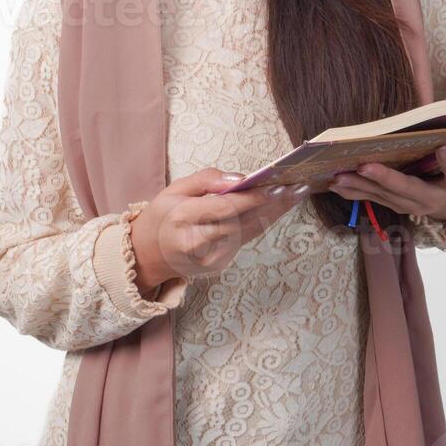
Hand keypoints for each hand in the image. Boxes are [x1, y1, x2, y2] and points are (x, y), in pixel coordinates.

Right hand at [130, 168, 311, 290]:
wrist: (147, 255)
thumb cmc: (163, 216)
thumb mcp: (174, 189)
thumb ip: (206, 180)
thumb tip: (239, 179)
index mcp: (182, 219)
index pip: (224, 208)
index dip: (253, 198)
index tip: (276, 186)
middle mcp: (197, 243)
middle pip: (244, 221)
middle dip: (274, 203)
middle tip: (298, 186)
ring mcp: (209, 259)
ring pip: (249, 231)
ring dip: (275, 212)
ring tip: (296, 193)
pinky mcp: (219, 266)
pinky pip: (245, 240)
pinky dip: (262, 222)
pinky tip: (278, 207)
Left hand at [326, 125, 445, 222]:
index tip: (443, 148)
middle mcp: (431, 200)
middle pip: (409, 191)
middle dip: (387, 181)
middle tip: (366, 167)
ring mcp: (410, 205)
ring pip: (384, 197)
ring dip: (360, 187)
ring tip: (338, 176)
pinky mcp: (395, 204)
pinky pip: (371, 198)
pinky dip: (352, 191)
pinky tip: (332, 182)